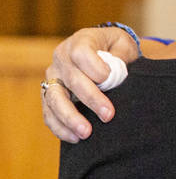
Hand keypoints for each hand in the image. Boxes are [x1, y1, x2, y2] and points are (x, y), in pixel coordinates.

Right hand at [42, 27, 138, 141]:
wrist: (104, 51)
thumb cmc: (116, 48)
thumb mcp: (124, 44)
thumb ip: (121, 55)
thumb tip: (116, 72)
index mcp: (81, 41)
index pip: (81, 53)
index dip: (95, 68)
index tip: (109, 79)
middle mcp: (61, 58)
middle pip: (71, 80)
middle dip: (91, 99)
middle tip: (108, 115)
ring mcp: (53, 77)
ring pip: (55, 99)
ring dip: (70, 118)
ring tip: (86, 133)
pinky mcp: (50, 94)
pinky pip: (49, 113)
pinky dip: (60, 127)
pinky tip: (75, 138)